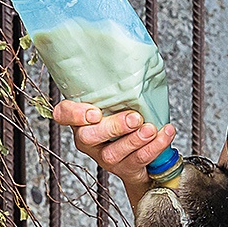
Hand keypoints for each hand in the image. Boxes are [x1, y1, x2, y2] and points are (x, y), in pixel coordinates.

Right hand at [52, 100, 178, 203]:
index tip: (94, 112)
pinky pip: (138, 159)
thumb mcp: (115, 101)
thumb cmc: (124, 119)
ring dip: (135, 139)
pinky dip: (155, 146)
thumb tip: (134, 58)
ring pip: (114, 152)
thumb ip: (116, 89)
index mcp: (80, 120)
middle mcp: (88, 140)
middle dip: (113, 127)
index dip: (74, 114)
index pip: (63, 115)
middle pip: (88, 137)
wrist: (139, 155)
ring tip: (150, 128)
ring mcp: (104, 156)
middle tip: (134, 118)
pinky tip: (164, 133)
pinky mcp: (124, 168)